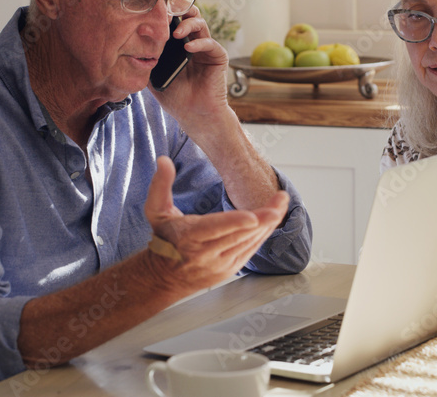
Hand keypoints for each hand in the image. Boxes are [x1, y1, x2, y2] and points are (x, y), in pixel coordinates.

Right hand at [143, 156, 287, 291]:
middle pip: (241, 234)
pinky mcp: (230, 269)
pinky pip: (252, 249)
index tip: (254, 216)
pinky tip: (272, 219)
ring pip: (250, 242)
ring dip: (269, 223)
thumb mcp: (155, 211)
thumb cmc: (163, 240)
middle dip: (265, 216)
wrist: (163, 277)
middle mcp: (207, 254)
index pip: (215, 229)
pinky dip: (264, 234)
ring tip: (281, 204)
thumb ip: (160, 184)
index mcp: (189, 238)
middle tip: (281, 199)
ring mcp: (220, 264)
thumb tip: (164, 160)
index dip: (235, 223)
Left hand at [150, 9, 230, 125]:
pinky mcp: (218, 57)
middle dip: (178, 10)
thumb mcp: (154, 75)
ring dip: (188, 24)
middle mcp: (193, 41)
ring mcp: (206, 48)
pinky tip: (188, 48)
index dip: (164, 13)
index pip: (173, 19)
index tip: (152, 13)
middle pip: (188, 15)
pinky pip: (210, 43)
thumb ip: (146, 58)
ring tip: (176, 32)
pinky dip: (199, 43)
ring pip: (200, 24)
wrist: (194, 114)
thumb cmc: (175, 97)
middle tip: (166, 13)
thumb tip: (128, 43)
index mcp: (178, 44)